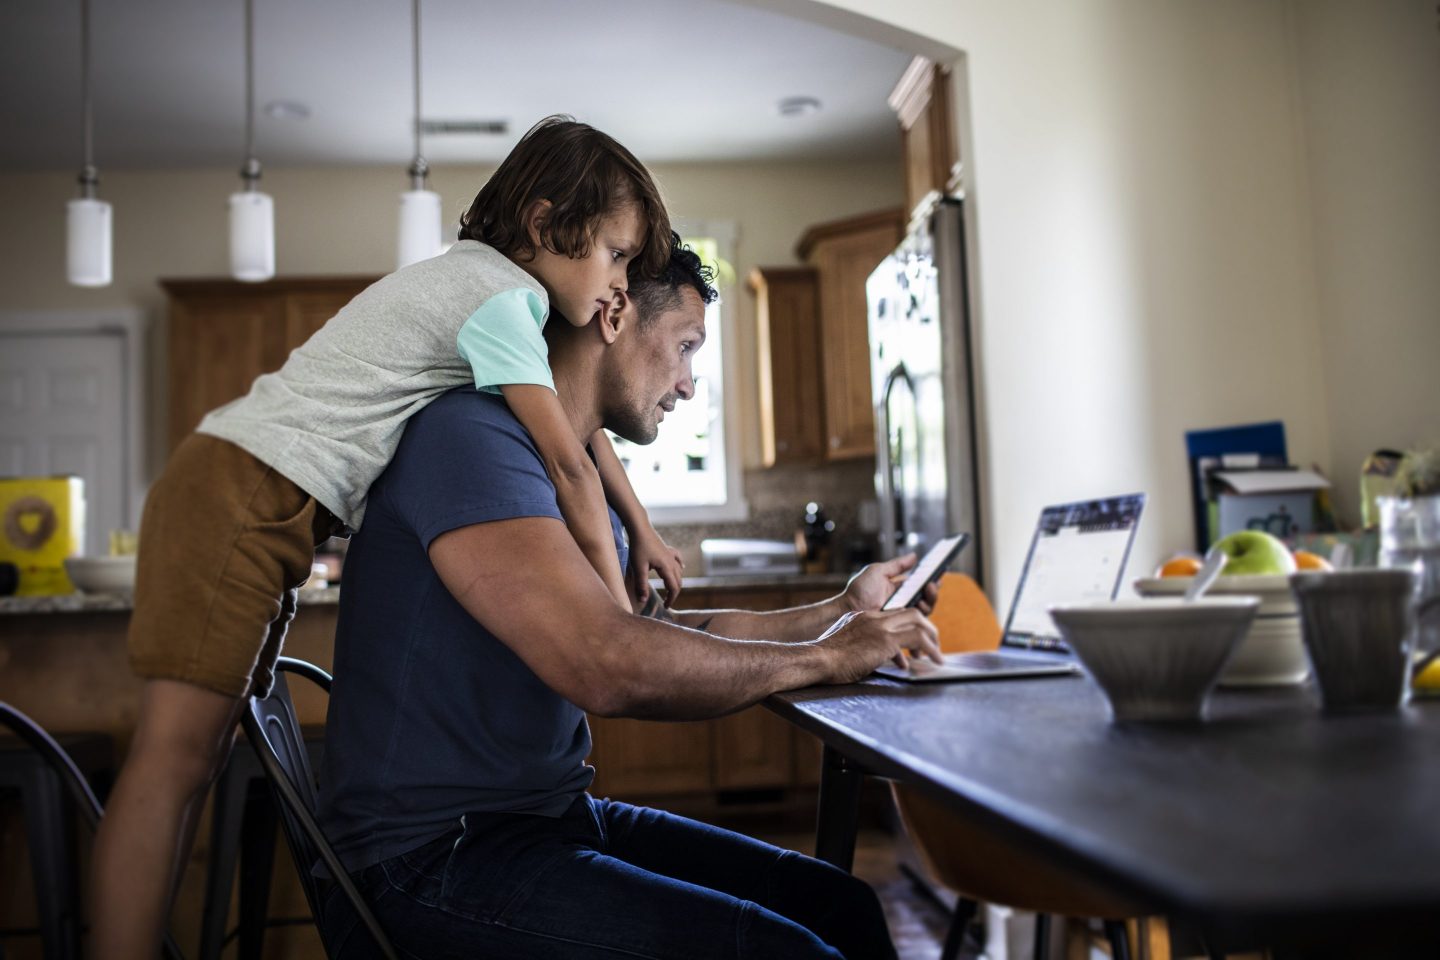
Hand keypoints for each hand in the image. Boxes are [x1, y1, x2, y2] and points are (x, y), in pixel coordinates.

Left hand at [627, 528, 683, 605]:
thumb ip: (641, 585)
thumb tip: (643, 601)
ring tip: (669, 589)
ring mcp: (671, 554)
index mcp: (667, 567)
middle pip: (678, 581)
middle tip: (666, 602)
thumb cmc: (638, 547)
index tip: (665, 607)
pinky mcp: (667, 549)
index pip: (673, 588)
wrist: (640, 528)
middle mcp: (672, 561)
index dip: (671, 599)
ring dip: (676, 581)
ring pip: (679, 571)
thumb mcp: (638, 568)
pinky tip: (681, 567)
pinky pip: (678, 560)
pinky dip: (680, 566)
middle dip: (674, 593)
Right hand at [817, 608, 941, 683]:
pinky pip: (917, 638)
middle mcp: (874, 618)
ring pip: (918, 622)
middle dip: (927, 627)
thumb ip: (861, 646)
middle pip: (911, 612)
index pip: (896, 613)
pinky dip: (930, 648)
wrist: (818, 660)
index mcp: (864, 617)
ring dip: (932, 638)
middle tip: (934, 643)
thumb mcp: (846, 646)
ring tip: (938, 655)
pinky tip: (935, 661)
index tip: (920, 636)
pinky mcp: (885, 639)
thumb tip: (871, 658)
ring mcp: (880, 626)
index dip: (911, 622)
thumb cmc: (827, 661)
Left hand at [843, 554, 940, 615]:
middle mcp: (903, 602)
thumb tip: (915, 555)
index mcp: (900, 589)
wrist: (847, 609)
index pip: (921, 584)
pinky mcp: (900, 627)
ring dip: (929, 601)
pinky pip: (917, 623)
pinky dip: (922, 613)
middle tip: (932, 583)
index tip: (938, 572)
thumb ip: (897, 565)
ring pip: (925, 611)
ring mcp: (902, 615)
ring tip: (927, 592)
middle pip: (926, 598)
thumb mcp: (878, 572)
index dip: (931, 579)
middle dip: (932, 591)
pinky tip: (920, 603)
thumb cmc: (859, 590)